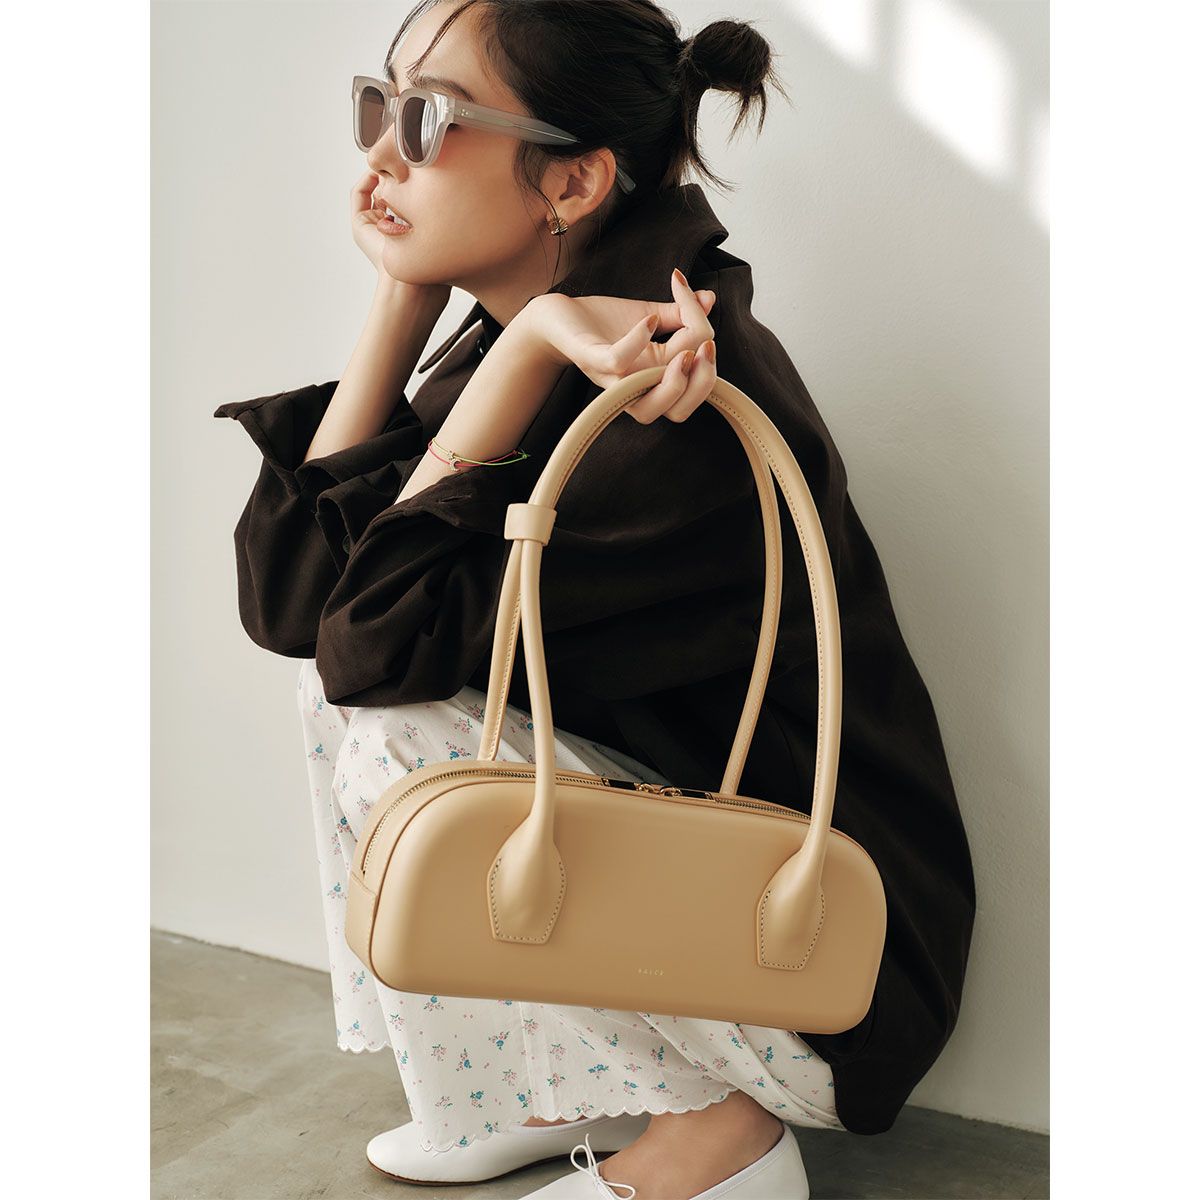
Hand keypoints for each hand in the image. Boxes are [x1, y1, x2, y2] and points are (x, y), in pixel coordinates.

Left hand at [519, 268, 717, 422]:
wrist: (558, 317)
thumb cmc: (603, 323)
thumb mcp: (650, 316)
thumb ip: (680, 313)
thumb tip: (709, 299)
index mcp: (655, 380)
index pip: (695, 376)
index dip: (705, 336)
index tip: (697, 297)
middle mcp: (637, 388)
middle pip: (679, 411)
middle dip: (703, 381)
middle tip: (707, 345)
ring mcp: (614, 380)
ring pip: (650, 408)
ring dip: (677, 381)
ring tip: (687, 348)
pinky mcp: (592, 361)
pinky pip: (618, 363)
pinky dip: (637, 342)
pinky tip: (649, 321)